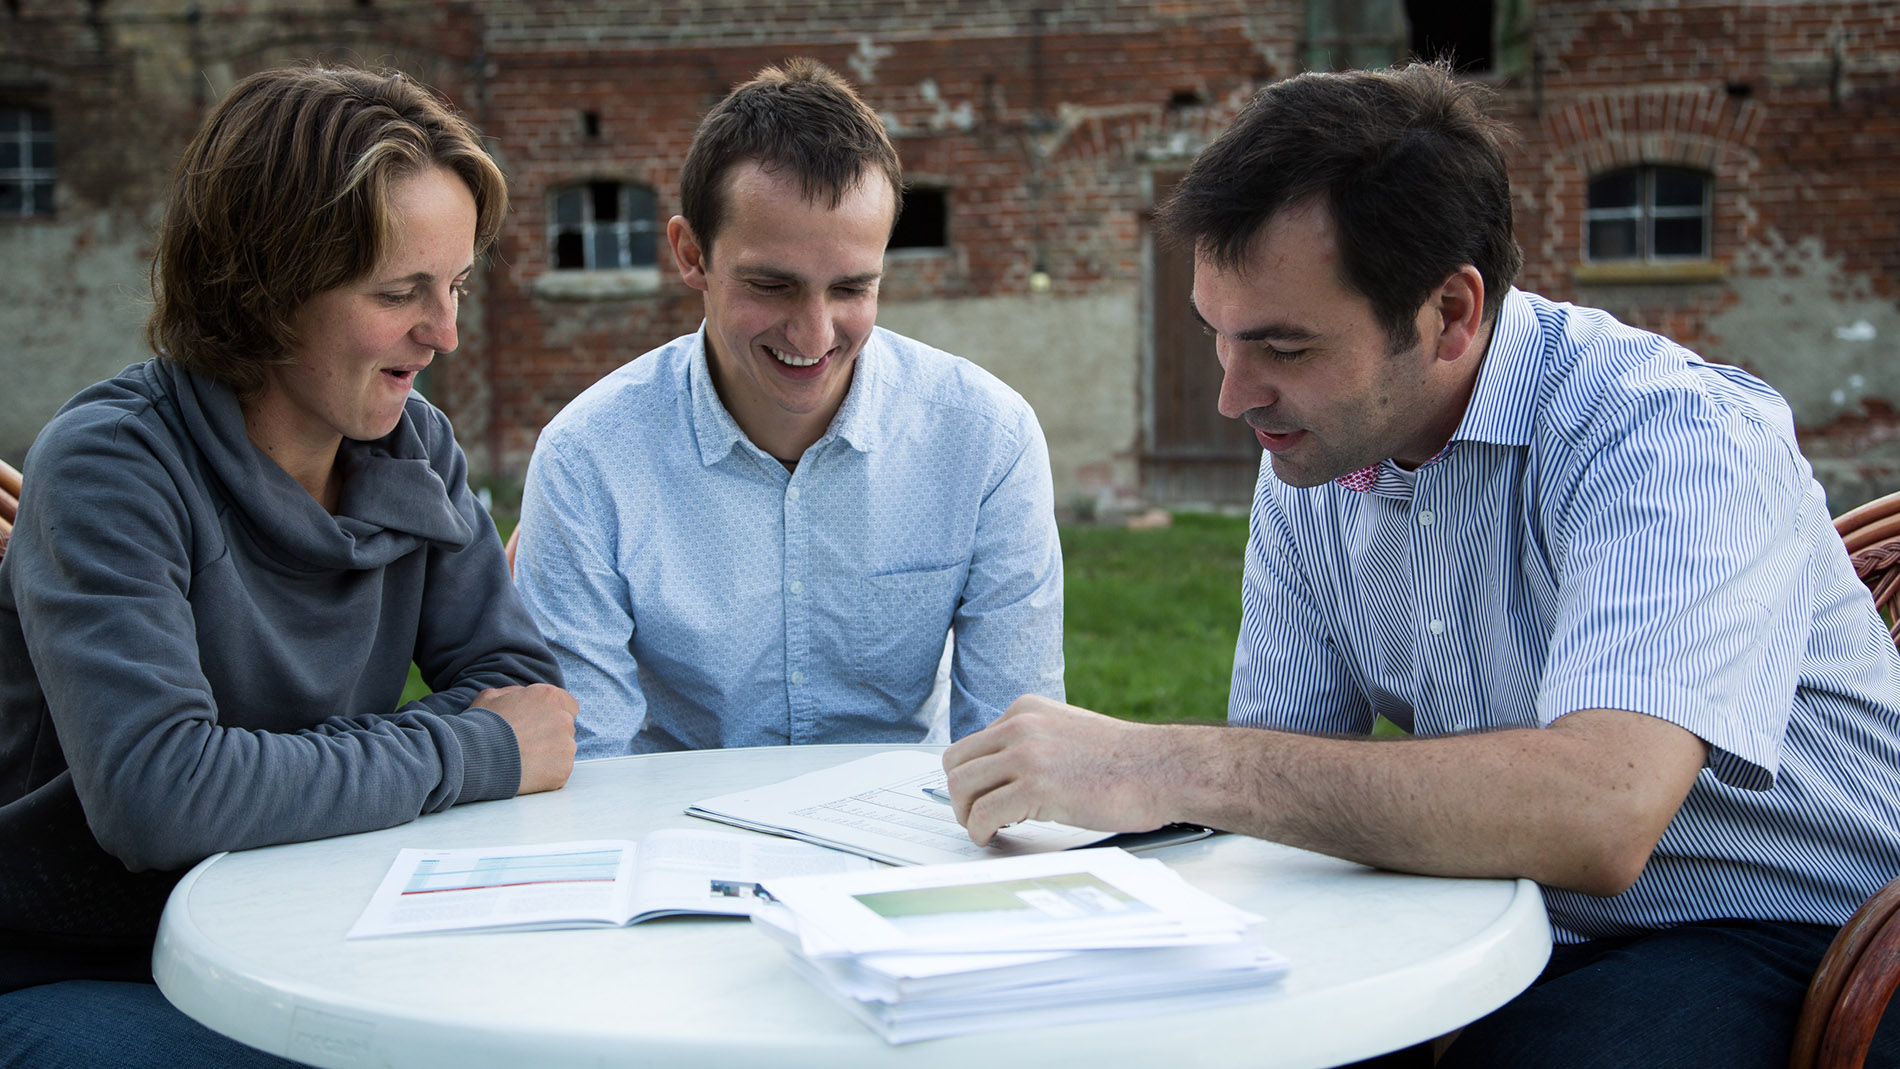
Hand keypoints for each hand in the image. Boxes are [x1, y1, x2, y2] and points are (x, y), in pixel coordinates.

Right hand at [472, 684, 577, 794]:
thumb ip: (515, 693)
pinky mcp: (563, 769)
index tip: (540, 725)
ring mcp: (566, 745)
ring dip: (550, 755)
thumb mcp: (492, 696)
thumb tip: (522, 696)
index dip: (554, 715)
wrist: (475, 758)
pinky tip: (526, 773)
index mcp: (549, 696)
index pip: (569, 705)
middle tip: (527, 745)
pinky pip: (559, 771)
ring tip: (523, 760)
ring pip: (564, 750)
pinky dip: (546, 774)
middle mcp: (563, 718)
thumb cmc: (480, 726)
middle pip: (566, 728)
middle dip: (551, 735)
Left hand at [942, 695, 1172, 844]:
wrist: (1162, 768)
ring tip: (986, 829)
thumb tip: (1003, 775)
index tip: (981, 797)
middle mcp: (1021, 726)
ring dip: (967, 816)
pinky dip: (980, 831)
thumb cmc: (1125, 761)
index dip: (972, 777)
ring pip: (962, 787)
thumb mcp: (1068, 733)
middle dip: (961, 796)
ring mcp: (1026, 754)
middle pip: (956, 763)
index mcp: (1026, 710)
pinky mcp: (1035, 786)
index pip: (972, 744)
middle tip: (976, 816)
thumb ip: (1033, 744)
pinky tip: (994, 836)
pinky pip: (984, 813)